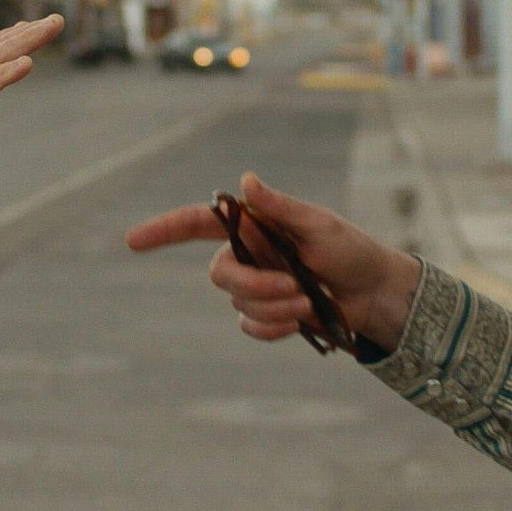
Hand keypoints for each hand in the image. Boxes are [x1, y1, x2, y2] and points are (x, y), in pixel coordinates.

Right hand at [124, 172, 423, 352]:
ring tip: (309, 302)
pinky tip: (300, 322)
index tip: (133, 241)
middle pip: (219, 275)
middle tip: (294, 290)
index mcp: (256, 225)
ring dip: (273, 308)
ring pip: (237, 305)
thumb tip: (244, 181)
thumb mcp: (319, 225)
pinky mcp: (269, 316)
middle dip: (252, 286)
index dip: (164, 230)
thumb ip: (280, 207)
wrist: (378, 295)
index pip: (198, 224)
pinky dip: (274, 328)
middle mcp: (250, 254)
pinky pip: (251, 328)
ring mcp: (258, 286)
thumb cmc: (353, 251)